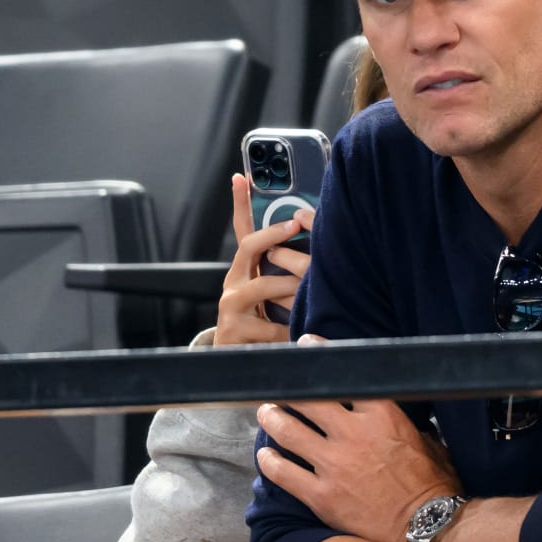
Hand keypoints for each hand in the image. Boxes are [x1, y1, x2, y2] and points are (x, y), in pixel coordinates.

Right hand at [215, 173, 315, 346]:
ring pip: (265, 286)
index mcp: (244, 271)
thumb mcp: (273, 296)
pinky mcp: (234, 331)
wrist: (237, 364)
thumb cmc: (263, 325)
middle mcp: (233, 283)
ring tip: (310, 293)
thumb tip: (310, 245)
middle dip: (273, 235)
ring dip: (292, 288)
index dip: (239, 203)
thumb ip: (285, 274)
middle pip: (249, 247)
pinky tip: (301, 334)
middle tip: (294, 225)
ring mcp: (230, 307)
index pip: (242, 231)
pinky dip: (291, 330)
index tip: (242, 178)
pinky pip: (272, 326)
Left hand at [256, 369, 461, 541]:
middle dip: (288, 388)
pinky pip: (283, 473)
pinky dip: (270, 461)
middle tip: (279, 386)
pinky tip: (265, 456)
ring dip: (272, 419)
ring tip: (266, 413)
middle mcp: (352, 434)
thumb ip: (402, 425)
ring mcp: (333, 465)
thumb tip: (391, 418)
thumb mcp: (428, 441)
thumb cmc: (433, 485)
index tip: (307, 348)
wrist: (429, 527)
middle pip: (307, 399)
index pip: (344, 376)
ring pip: (288, 432)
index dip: (320, 358)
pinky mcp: (321, 496)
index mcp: (381, 415)